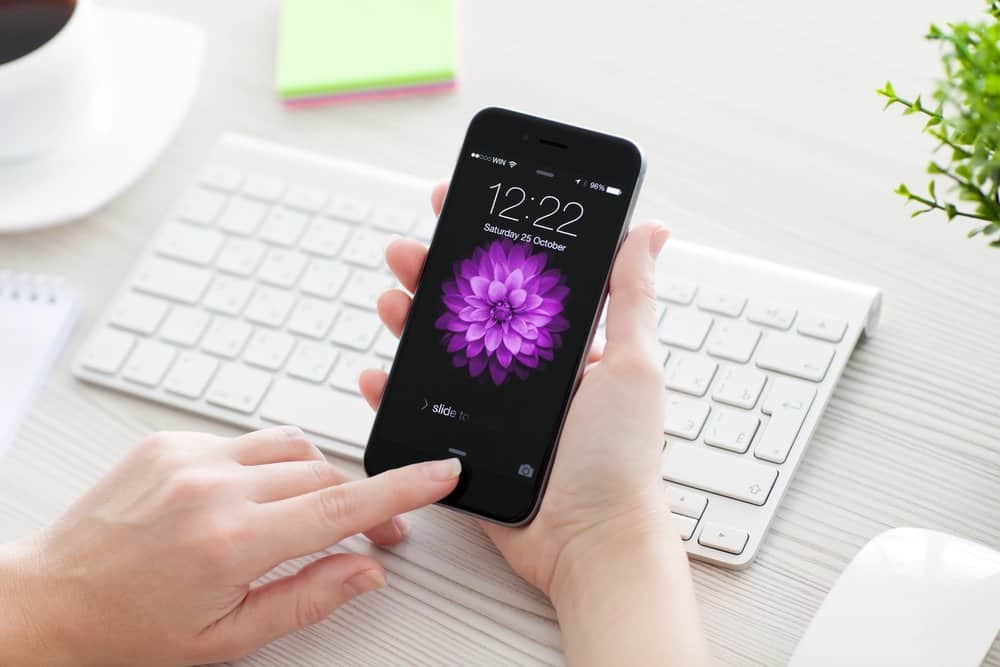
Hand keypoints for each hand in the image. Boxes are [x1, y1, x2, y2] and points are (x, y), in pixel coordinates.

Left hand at [0, 427, 459, 665]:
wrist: (48, 600)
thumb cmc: (126, 628)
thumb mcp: (227, 638)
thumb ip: (308, 599)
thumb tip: (364, 571)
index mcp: (231, 542)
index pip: (343, 506)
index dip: (402, 490)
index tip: (440, 474)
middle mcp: (212, 486)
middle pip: (324, 473)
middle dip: (358, 501)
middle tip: (369, 537)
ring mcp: (189, 456)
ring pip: (291, 446)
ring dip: (313, 478)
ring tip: (300, 519)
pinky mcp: (170, 440)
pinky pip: (246, 440)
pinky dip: (265, 466)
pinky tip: (246, 500)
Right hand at [358, 182, 671, 597]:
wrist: (589, 541)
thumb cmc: (621, 458)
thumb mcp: (634, 365)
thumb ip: (631, 297)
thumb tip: (648, 229)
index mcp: (561, 345)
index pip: (516, 278)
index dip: (486, 240)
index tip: (461, 202)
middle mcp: (522, 368)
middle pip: (466, 308)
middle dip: (433, 273)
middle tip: (409, 250)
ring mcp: (489, 405)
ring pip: (436, 350)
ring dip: (407, 319)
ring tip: (391, 299)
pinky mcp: (462, 442)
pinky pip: (419, 407)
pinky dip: (394, 391)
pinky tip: (379, 374)